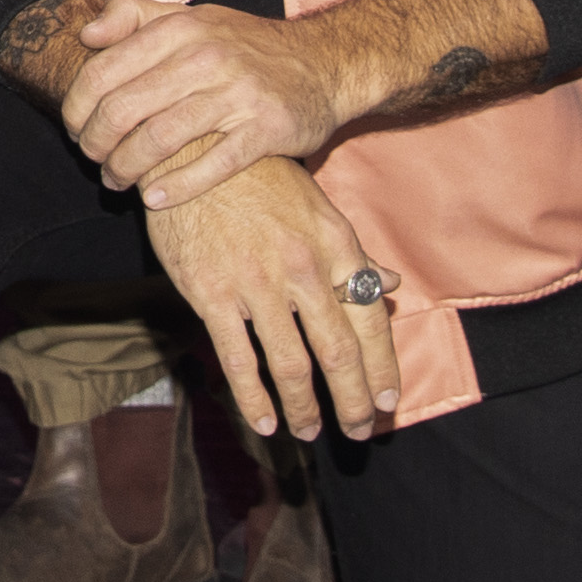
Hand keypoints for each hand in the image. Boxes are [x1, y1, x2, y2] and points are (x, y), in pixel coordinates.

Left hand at [59, 0, 352, 197]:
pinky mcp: (266, 130)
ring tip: (116, 181)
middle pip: (123, 110)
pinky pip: (211, 166)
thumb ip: (133, 15)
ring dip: (126, 169)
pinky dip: (175, 188)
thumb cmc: (244, 46)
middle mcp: (206, 57)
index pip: (103, 72)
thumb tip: (85, 35)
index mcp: (179, 29)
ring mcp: (237, 94)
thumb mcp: (190, 16)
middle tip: (93, 160)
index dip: (76, 107)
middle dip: (96, 144)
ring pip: (159, 140)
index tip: (74, 128)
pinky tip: (153, 199)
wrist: (324, 64)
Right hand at [148, 152, 407, 443]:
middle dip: (354, 401)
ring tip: (309, 432)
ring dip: (305, 408)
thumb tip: (387, 284)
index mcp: (335, 245)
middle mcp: (303, 269)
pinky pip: (238, 358)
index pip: (370, 321)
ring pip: (291, 364)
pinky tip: (265, 422)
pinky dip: (254, 398)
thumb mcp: (316, 206)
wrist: (193, 149)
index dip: (383, 368)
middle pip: (338, 352)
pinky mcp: (212, 293)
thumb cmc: (258, 176)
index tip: (388, 401)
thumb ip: (351, 252)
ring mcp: (257, 284)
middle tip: (360, 431)